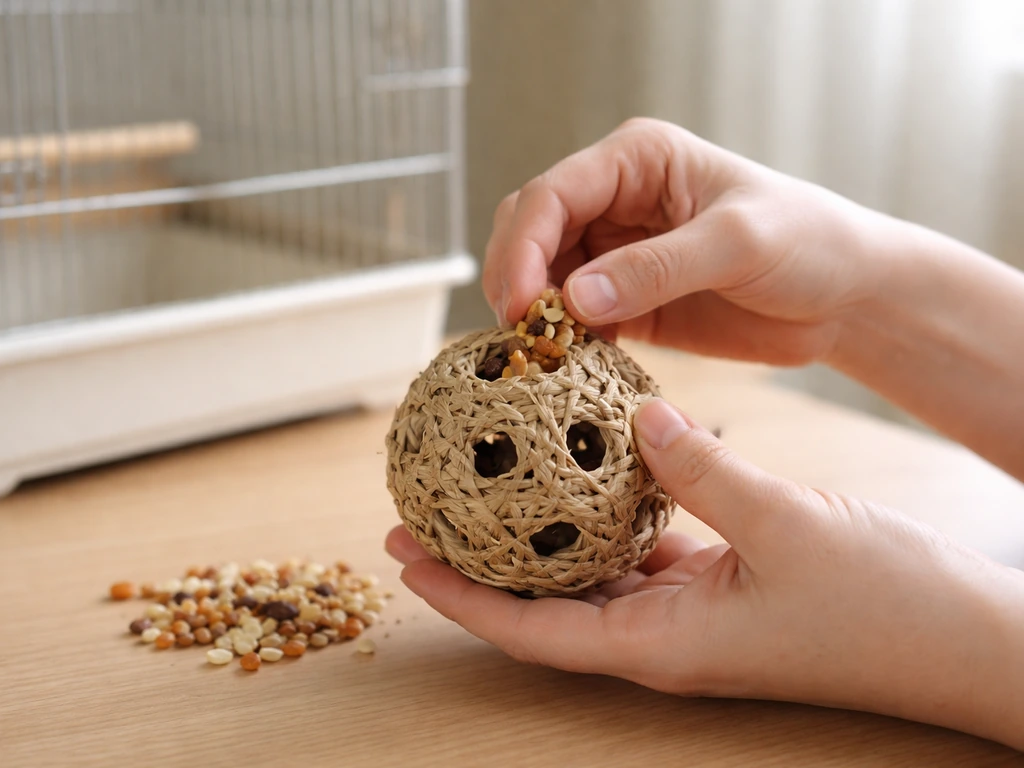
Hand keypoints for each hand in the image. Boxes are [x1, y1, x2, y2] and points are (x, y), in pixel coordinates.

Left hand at [386, 398, 1023, 749]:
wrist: (965, 641)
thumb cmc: (886, 608)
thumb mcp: (788, 525)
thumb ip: (703, 469)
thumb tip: (638, 417)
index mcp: (665, 643)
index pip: (533, 630)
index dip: (462, 597)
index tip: (406, 555)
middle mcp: (664, 634)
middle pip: (544, 605)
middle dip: (481, 564)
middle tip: (428, 511)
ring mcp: (691, 611)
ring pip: (590, 572)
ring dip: (539, 534)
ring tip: (491, 483)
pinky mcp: (719, 582)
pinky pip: (643, 546)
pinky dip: (608, 512)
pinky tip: (589, 467)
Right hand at [482, 117, 889, 365]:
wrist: (845, 297)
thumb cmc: (808, 242)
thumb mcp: (738, 244)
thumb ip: (656, 268)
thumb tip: (574, 298)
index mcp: (636, 161)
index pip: (552, 194)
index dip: (525, 246)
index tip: (521, 303)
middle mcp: (616, 201)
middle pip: (531, 232)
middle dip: (517, 279)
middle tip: (520, 334)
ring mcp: (617, 253)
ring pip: (543, 279)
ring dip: (534, 316)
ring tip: (540, 356)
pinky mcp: (627, 302)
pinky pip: (574, 320)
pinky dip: (563, 343)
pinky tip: (569, 367)